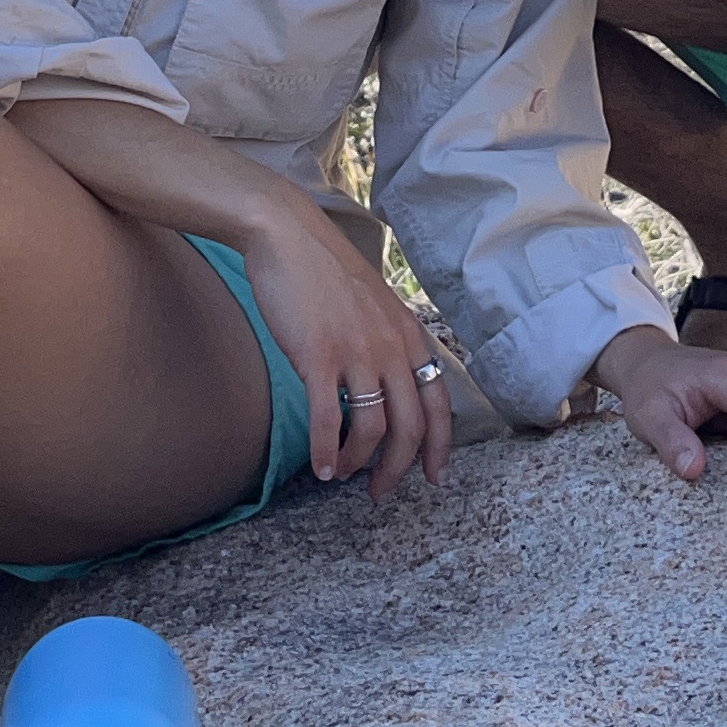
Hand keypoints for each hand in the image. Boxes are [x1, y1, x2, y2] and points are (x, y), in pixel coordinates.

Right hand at [236, 209, 449, 502]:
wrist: (287, 234)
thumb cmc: (324, 269)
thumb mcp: (374, 302)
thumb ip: (387, 339)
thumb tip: (386, 381)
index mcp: (408, 335)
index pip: (439, 403)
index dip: (439, 446)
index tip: (432, 477)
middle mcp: (391, 347)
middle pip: (411, 426)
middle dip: (399, 469)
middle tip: (380, 492)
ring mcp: (357, 352)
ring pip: (373, 428)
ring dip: (359, 463)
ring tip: (341, 474)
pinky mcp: (319, 356)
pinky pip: (330, 419)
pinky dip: (326, 451)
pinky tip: (319, 467)